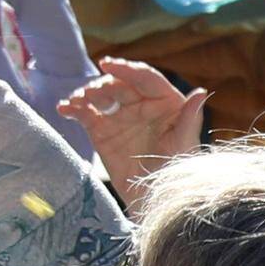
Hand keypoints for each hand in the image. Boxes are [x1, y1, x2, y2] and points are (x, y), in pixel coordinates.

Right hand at [56, 59, 206, 202]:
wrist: (151, 201)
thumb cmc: (175, 172)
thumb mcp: (183, 146)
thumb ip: (190, 118)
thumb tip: (201, 91)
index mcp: (165, 101)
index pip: (146, 78)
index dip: (127, 69)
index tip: (107, 64)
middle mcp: (142, 104)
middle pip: (119, 84)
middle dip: (103, 85)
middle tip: (89, 95)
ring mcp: (120, 116)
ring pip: (100, 95)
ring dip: (86, 93)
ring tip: (77, 102)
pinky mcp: (101, 130)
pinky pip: (85, 114)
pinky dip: (73, 108)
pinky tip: (64, 108)